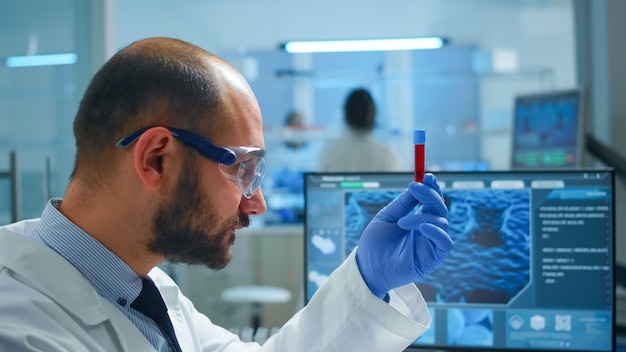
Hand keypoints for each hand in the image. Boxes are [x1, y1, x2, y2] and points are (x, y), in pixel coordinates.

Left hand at [355, 173, 451, 297]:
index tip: (427, 176)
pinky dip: (436, 232)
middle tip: (416, 188)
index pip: (431, 201)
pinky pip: (445, 243)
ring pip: (441, 223)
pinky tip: (422, 228)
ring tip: (402, 222)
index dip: (432, 188)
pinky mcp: (433, 258)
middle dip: (430, 195)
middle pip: (440, 208)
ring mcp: (431, 243)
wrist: (367, 267)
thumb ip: (403, 204)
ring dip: (422, 217)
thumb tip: (416, 185)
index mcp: (418, 219)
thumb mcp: (386, 217)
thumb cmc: (375, 244)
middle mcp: (427, 230)